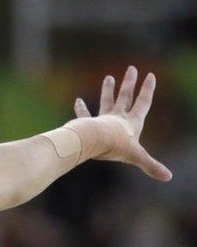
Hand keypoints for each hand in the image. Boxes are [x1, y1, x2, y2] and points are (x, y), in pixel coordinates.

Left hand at [73, 65, 170, 180]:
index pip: (143, 102)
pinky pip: (84, 114)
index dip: (147, 89)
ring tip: (108, 77)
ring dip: (108, 90)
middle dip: (129, 83)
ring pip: (107, 101)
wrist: (92, 141)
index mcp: (132, 122)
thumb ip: (151, 166)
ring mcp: (102, 119)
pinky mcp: (88, 123)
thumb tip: (169, 177)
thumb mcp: (136, 156)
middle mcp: (118, 117)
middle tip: (132, 68)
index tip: (150, 75)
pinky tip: (77, 100)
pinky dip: (81, 108)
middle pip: (125, 96)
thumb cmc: (115, 147)